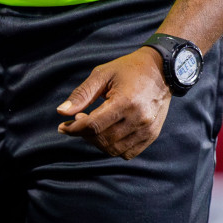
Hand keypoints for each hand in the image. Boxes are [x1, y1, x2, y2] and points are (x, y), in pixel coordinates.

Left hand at [56, 46, 170, 159]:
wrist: (161, 70)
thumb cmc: (129, 69)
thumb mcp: (102, 74)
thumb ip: (82, 94)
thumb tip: (62, 111)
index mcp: (125, 101)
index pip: (93, 125)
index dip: (74, 128)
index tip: (63, 126)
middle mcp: (138, 118)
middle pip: (102, 139)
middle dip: (84, 134)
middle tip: (79, 120)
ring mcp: (147, 129)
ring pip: (113, 149)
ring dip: (97, 142)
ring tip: (93, 126)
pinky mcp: (152, 135)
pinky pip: (127, 153)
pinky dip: (113, 147)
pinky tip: (108, 133)